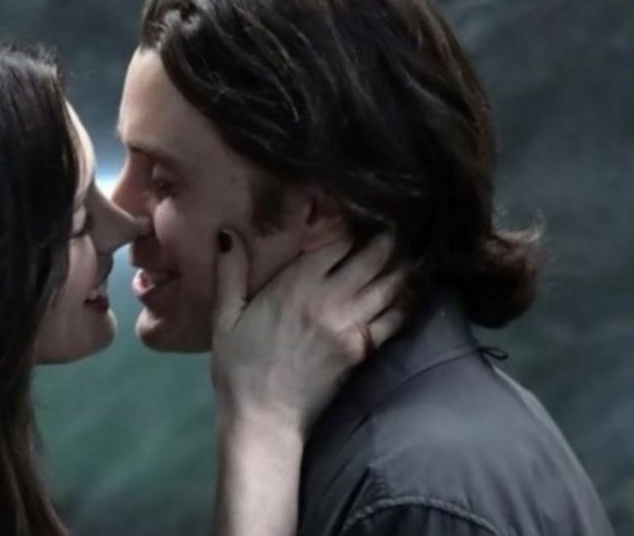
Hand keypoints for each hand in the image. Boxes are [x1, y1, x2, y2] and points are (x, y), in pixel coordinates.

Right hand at [210, 231, 405, 434]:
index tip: (356, 217)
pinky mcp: (364, 350)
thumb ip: (230, 273)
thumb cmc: (240, 366)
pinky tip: (409, 292)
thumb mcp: (225, 317)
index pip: (337, 242)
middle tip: (392, 229)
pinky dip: (405, 302)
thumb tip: (227, 231)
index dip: (350, 226)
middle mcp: (330, 299)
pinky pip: (394, 318)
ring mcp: (352, 325)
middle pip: (371, 258)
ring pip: (389, 285)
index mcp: (295, 285)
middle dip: (385, 240)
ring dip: (400, 266)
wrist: (264, 416)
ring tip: (405, 253)